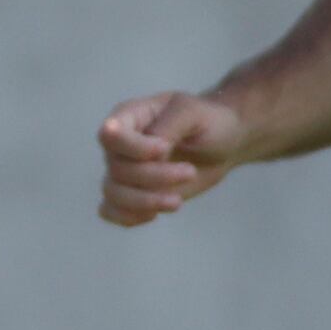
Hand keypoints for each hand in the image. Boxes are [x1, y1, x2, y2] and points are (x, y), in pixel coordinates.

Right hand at [97, 92, 240, 226]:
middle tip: (190, 172)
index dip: (133, 148)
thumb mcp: (193, 112)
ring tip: (177, 201)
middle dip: (154, 176)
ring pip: (113, 193)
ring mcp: (123, 171)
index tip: (164, 149)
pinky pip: (111, 211)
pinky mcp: (131, 193)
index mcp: (129, 116)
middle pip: (117, 168)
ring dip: (145, 201)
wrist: (221, 146)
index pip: (109, 135)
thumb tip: (154, 153)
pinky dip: (129, 217)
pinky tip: (155, 214)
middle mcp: (119, 145)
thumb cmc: (207, 122)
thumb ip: (169, 125)